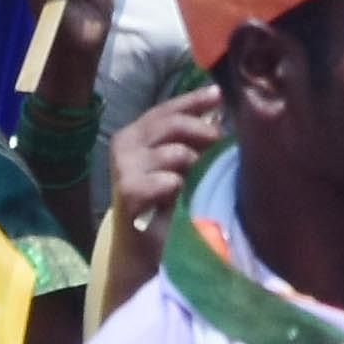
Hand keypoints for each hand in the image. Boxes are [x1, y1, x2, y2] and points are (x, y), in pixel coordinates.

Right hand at [108, 85, 228, 230]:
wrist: (142, 249)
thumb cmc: (163, 203)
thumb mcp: (176, 164)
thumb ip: (188, 139)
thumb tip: (217, 113)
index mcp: (133, 134)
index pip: (166, 109)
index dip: (193, 101)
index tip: (219, 94)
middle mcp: (123, 145)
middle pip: (171, 124)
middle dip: (201, 130)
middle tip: (220, 141)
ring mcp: (123, 168)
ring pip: (175, 152)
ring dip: (192, 166)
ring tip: (191, 182)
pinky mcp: (128, 192)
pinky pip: (169, 180)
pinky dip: (178, 188)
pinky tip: (174, 198)